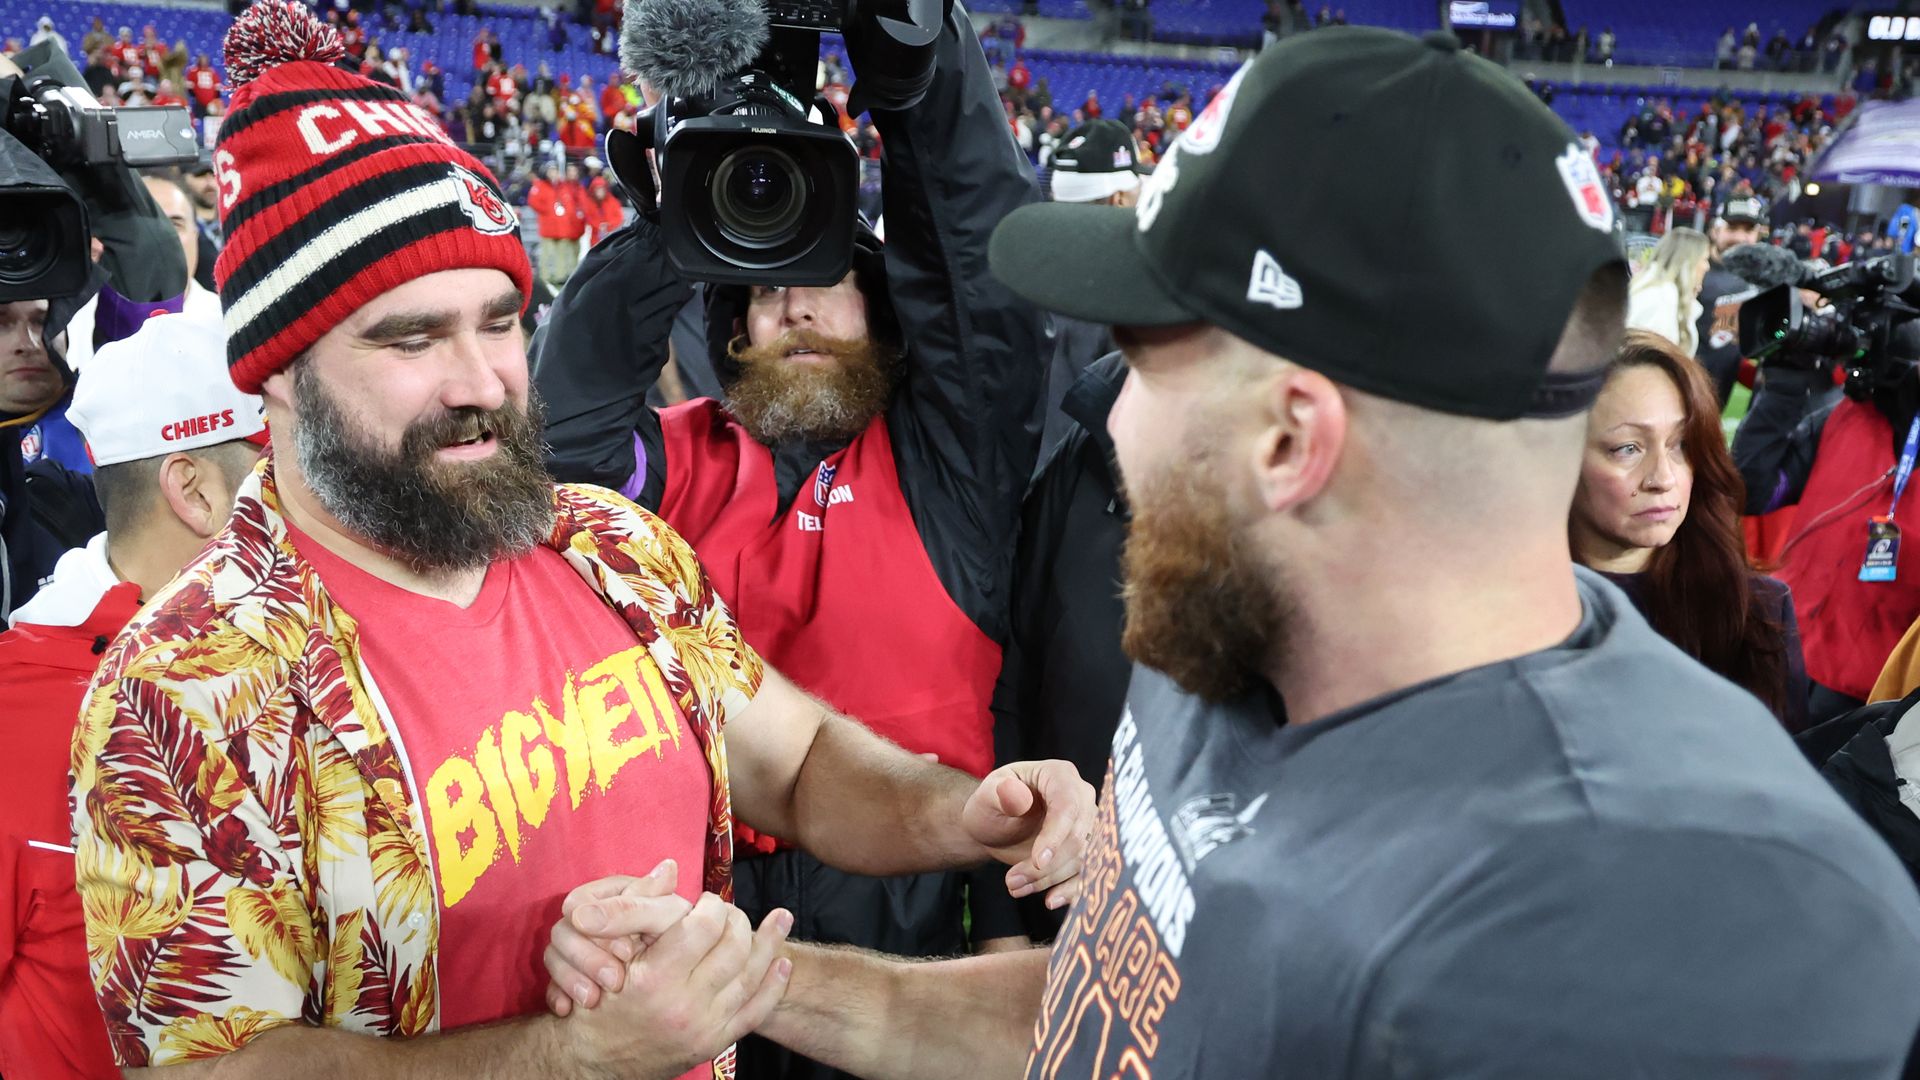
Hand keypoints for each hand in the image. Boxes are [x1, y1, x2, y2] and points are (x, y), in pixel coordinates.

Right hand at [544, 859, 690, 1012]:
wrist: (671, 999)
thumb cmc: (679, 948)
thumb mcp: (664, 922)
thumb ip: (636, 906)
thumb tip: (596, 904)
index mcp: (616, 892)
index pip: (582, 900)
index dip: (600, 924)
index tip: (627, 952)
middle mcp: (594, 914)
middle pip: (564, 927)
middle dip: (586, 957)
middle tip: (615, 981)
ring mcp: (579, 943)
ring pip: (552, 953)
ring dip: (570, 978)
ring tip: (593, 1000)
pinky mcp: (570, 971)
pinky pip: (549, 981)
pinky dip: (557, 996)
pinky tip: (569, 1009)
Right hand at [556, 886, 794, 1079]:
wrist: (594, 1060)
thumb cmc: (596, 1000)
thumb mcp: (603, 952)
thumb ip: (636, 907)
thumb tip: (670, 867)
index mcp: (653, 978)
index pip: (703, 926)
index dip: (710, 906)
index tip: (705, 901)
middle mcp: (682, 1005)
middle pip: (733, 948)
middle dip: (737, 920)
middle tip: (729, 912)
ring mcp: (703, 1028)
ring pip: (751, 977)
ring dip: (769, 943)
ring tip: (781, 918)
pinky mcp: (714, 1043)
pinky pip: (756, 1012)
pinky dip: (773, 985)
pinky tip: (782, 963)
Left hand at [960, 760, 1095, 909]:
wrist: (996, 824)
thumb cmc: (991, 803)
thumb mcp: (987, 796)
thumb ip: (1000, 794)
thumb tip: (1017, 796)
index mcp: (1060, 775)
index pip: (1067, 806)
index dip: (1056, 835)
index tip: (1038, 861)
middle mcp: (1082, 798)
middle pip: (1078, 837)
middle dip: (1046, 866)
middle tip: (1011, 881)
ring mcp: (1088, 825)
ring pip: (1082, 860)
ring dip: (1049, 880)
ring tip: (1015, 887)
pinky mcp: (1087, 849)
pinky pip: (1087, 873)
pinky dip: (1071, 891)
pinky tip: (1050, 901)